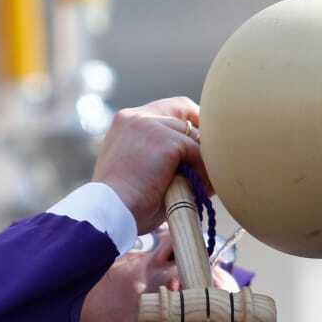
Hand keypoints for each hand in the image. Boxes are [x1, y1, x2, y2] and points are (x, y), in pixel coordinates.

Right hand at [93, 97, 206, 233]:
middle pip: (183, 112)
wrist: (109, 214)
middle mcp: (136, 117)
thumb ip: (162, 160)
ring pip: (193, 136)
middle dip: (200, 137)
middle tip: (211, 164)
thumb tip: (200, 165)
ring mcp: (150, 126)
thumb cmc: (123, 206)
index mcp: (125, 123)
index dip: (188, 122)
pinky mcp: (166, 141)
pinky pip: (198, 153)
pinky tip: (199, 191)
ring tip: (203, 187)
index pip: (167, 108)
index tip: (201, 141)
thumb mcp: (139, 172)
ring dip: (201, 161)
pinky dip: (203, 173)